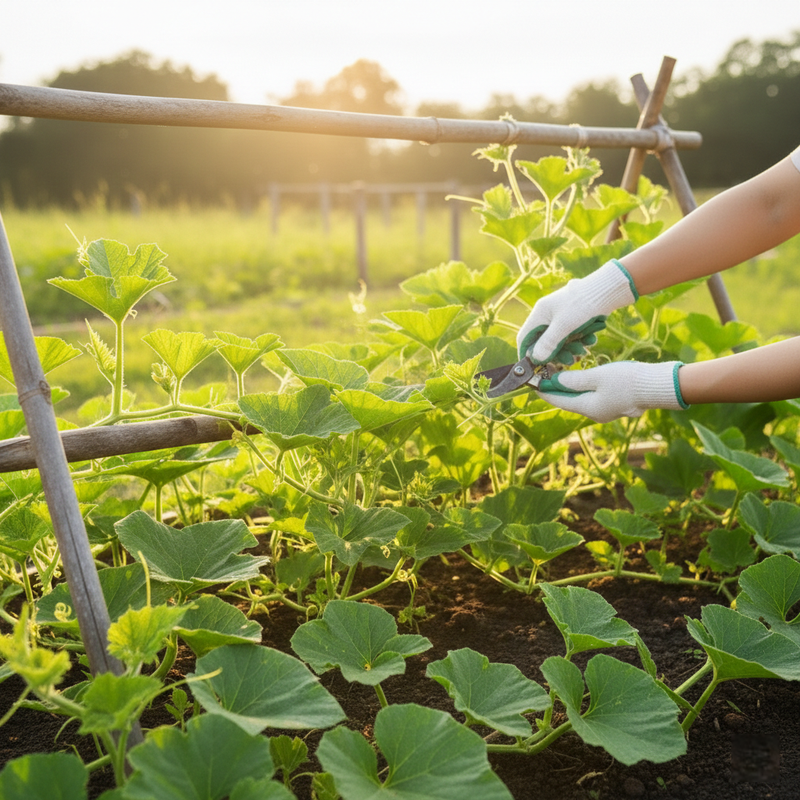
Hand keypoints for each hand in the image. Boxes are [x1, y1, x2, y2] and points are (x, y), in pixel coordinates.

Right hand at [516, 259, 638, 363]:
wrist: (608, 289)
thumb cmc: (583, 304)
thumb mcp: (564, 326)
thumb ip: (548, 343)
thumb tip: (534, 359)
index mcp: (540, 313)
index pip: (525, 338)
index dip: (527, 354)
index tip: (534, 368)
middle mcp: (548, 315)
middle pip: (544, 342)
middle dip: (557, 353)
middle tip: (570, 361)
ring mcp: (562, 317)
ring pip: (560, 341)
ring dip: (571, 348)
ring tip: (584, 350)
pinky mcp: (574, 318)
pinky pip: (572, 335)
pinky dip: (580, 340)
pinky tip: (591, 340)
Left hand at [537, 361, 688, 422]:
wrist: (658, 386)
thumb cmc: (628, 380)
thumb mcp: (597, 376)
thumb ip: (574, 380)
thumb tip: (556, 381)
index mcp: (588, 408)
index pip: (558, 400)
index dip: (544, 390)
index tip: (532, 382)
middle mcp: (595, 413)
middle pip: (568, 401)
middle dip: (555, 388)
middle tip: (544, 374)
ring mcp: (606, 410)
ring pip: (580, 399)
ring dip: (569, 387)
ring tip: (559, 373)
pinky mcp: (614, 404)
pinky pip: (592, 397)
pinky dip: (582, 388)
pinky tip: (580, 378)